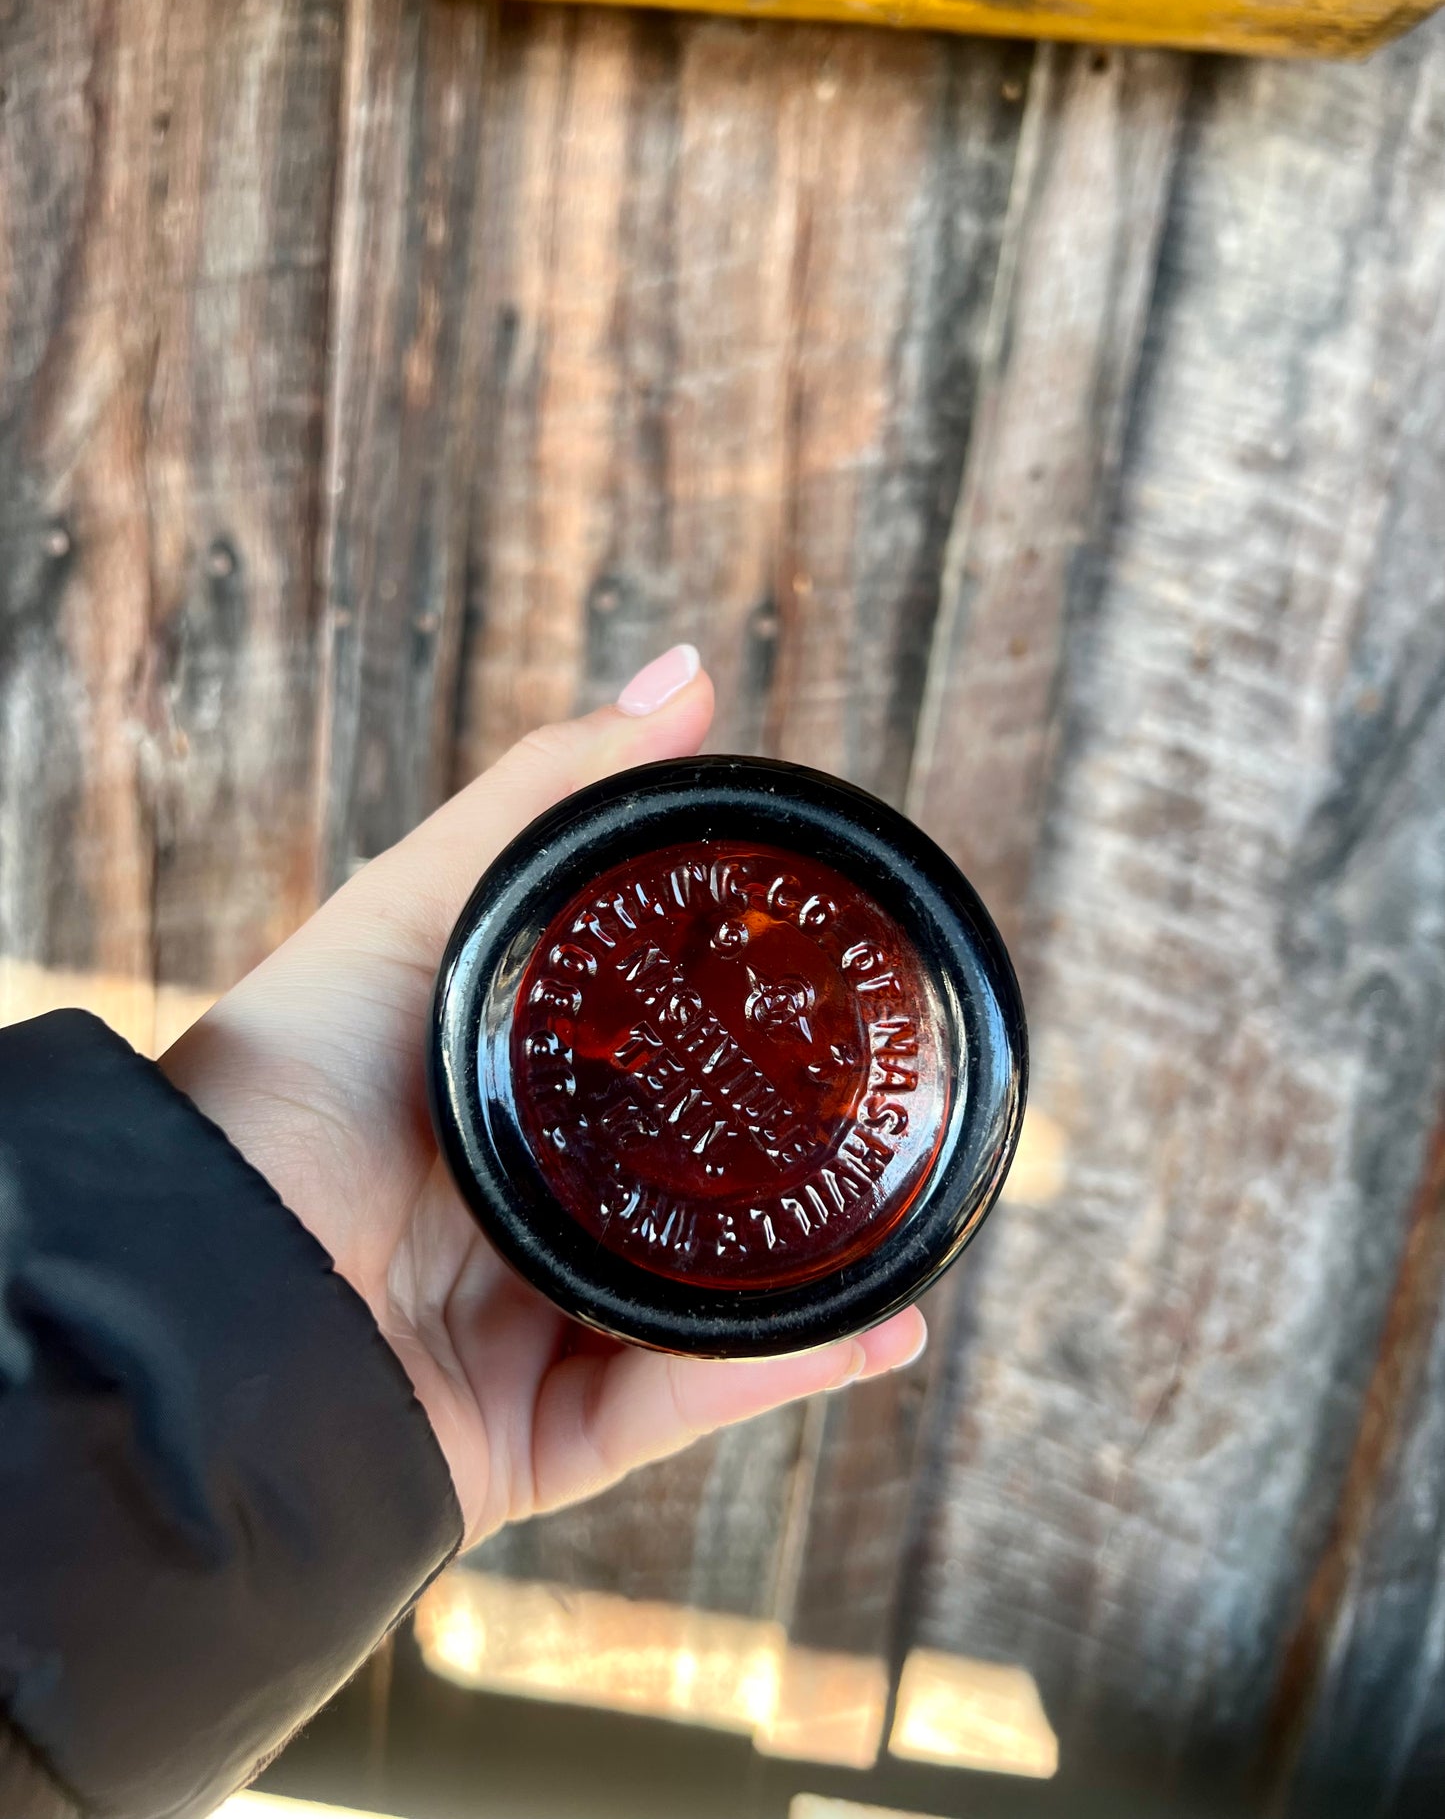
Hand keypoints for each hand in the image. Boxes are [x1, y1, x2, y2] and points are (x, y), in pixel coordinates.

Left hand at [161, 647, 925, 1545]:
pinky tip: (875, 1331)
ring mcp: (530, 1328)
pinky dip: (776, 1375)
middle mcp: (517, 1214)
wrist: (205, 1279)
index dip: (735, 1032)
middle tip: (886, 1121)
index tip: (825, 992)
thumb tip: (690, 675)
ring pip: (705, 1309)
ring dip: (815, 1284)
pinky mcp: (535, 1437)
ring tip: (914, 1234)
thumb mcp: (418, 912)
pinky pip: (678, 1406)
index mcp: (498, 1100)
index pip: (648, 1066)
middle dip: (788, 1168)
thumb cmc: (286, 1077)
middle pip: (684, 1189)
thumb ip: (550, 801)